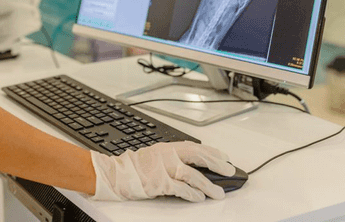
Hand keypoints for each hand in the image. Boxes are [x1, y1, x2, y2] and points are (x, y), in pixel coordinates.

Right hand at [89, 141, 234, 201]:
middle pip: (198, 156)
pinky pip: (180, 189)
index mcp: (168, 147)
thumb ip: (172, 157)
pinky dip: (192, 193)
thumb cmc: (134, 167)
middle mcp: (168, 155)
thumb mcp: (155, 155)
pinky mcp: (159, 183)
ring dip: (208, 185)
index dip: (213, 152)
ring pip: (193, 175)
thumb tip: (193, 165)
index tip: (225, 158)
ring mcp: (163, 168)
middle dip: (217, 164)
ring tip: (218, 192)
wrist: (114, 173)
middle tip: (230, 171)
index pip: (196, 147)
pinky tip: (199, 197)